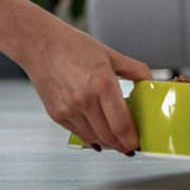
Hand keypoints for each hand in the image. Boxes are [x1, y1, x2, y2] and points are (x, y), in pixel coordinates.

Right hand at [21, 22, 150, 154]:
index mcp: (102, 84)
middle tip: (131, 145)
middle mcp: (84, 100)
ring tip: (118, 140)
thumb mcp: (110, 54)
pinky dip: (91, 137)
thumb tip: (149, 81)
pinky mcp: (56, 114)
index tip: (138, 142)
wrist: (40, 44)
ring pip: (94, 138)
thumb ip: (134, 69)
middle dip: (122, 145)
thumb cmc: (73, 46)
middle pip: (109, 136)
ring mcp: (68, 110)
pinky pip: (78, 133)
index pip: (121, 124)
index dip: (132, 139)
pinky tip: (99, 135)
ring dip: (108, 143)